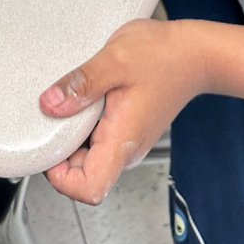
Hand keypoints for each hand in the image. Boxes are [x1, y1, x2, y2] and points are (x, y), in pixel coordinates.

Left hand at [40, 20, 200, 204]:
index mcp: (123, 141)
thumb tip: (49, 104)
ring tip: (68, 102)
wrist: (195, 53)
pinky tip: (84, 98)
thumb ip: (82, 84)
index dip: (61, 178)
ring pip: (89, 157)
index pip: (89, 190)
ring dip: (71, 137)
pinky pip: (97, 140)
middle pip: (83, 175)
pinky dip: (83, 125)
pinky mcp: (128, 129)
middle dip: (60, 153)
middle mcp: (126, 149)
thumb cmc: (164, 55)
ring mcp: (128, 141)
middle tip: (51, 116)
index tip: (48, 149)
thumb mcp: (116, 59)